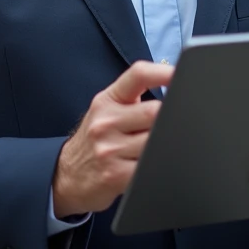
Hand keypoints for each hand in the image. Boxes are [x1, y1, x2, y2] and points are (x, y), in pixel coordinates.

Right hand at [52, 60, 172, 217]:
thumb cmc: (96, 140)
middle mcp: (106, 121)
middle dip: (171, 119)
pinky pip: (149, 167)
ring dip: (166, 144)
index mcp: (108, 100)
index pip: (138, 75)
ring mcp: (109, 149)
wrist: (67, 176)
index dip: (163, 72)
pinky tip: (155, 165)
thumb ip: (135, 101)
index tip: (181, 75)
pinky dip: (159, 165)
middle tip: (177, 125)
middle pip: (155, 112)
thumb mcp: (107, 111)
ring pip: (156, 141)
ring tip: (162, 147)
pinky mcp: (115, 175)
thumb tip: (175, 96)